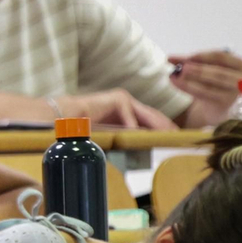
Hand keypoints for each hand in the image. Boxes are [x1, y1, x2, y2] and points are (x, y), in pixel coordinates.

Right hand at [59, 89, 177, 129]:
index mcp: (122, 106)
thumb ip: (123, 134)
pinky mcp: (118, 100)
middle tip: (177, 135)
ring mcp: (122, 98)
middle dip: (165, 125)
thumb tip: (139, 144)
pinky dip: (138, 130)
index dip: (160, 125)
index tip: (171, 134)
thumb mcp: (108, 131)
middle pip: (152, 113)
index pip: (147, 116)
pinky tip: (147, 138)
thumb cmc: (80, 127)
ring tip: (168, 136)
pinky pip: (131, 118)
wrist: (64, 117)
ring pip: (146, 114)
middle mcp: (125, 100)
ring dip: (158, 126)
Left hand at [169, 51, 241, 105]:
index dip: (202, 56)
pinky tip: (177, 84)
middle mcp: (240, 79)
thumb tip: (171, 58)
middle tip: (181, 67)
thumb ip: (189, 62)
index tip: (185, 57)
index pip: (220, 56)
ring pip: (210, 86)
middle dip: (197, 69)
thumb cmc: (211, 82)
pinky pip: (204, 96)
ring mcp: (233, 94)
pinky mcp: (223, 105)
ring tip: (175, 76)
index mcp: (238, 64)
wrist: (215, 107)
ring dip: (190, 80)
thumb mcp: (204, 69)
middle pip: (217, 72)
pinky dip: (188, 89)